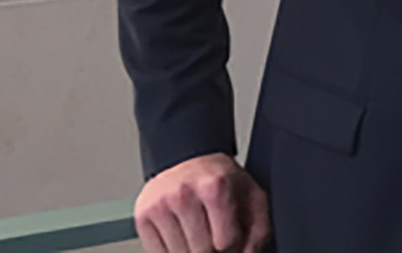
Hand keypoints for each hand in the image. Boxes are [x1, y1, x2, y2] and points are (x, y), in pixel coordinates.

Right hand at [134, 152, 270, 252]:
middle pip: (202, 251)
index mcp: (214, 187)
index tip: (232, 237)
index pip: (226, 241)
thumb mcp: (251, 196)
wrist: (188, 158)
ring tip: (200, 234)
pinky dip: (173, 252)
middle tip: (215, 237)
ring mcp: (159, 206)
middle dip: (214, 251)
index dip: (234, 245)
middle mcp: (183, 194)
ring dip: (193, 252)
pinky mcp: (142, 216)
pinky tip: (182, 237)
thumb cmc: (222, 181)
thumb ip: (259, 230)